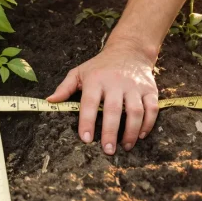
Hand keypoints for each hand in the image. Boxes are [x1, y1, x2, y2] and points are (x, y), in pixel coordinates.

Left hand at [47, 40, 159, 154]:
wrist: (129, 50)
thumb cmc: (100, 66)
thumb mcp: (79, 72)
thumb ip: (65, 88)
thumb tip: (49, 101)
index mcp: (96, 80)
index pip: (89, 103)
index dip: (87, 121)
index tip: (85, 139)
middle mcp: (116, 83)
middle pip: (113, 110)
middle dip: (110, 132)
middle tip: (108, 150)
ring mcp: (134, 86)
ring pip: (135, 111)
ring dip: (131, 131)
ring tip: (125, 146)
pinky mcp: (150, 89)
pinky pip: (152, 108)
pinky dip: (148, 124)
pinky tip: (140, 135)